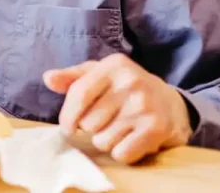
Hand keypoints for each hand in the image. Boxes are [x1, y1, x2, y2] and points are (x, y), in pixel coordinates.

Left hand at [44, 53, 192, 163]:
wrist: (172, 103)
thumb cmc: (125, 89)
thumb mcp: (100, 75)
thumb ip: (72, 78)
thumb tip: (48, 78)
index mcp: (114, 65)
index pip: (79, 94)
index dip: (68, 116)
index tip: (68, 127)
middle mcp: (131, 82)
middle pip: (89, 122)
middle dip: (91, 128)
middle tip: (105, 122)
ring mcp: (145, 106)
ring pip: (103, 140)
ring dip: (107, 141)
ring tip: (120, 129)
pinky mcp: (157, 129)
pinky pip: (121, 154)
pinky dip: (122, 153)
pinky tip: (131, 140)